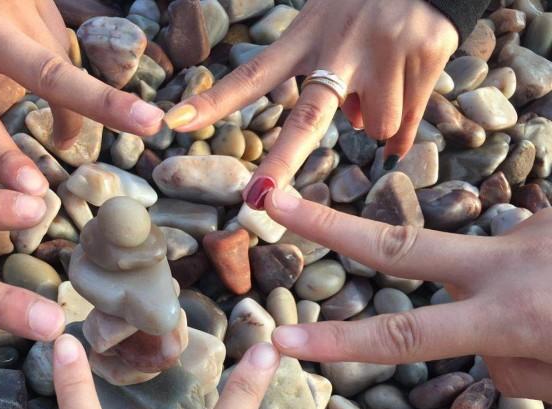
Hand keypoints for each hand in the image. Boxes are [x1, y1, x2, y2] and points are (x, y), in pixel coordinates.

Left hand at [0, 0, 163, 193]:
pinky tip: (44, 74)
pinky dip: (54, 59)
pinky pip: (54, 32)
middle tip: (153, 124)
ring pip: (59, 56)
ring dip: (70, 97)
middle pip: (53, 71)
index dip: (6, 158)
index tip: (35, 192)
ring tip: (67, 129)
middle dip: (105, 102)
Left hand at [164, 0, 457, 205]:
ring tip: (381, 82)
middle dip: (282, 162)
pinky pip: (406, 123)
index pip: (251, 75)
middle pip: (307, 118)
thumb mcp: (328, 28)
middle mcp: (342, 44)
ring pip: (373, 128)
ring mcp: (385, 49)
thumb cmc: (363, 7)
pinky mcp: (426, 53)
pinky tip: (403, 92)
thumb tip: (357, 130)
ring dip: (374, 121)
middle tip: (259, 197)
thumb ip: (328, 82)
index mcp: (306, 36)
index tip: (175, 123)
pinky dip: (401, 126)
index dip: (214, 103)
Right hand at [265, 190, 551, 401]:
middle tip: (273, 200)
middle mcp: (506, 264)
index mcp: (513, 316)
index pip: (402, 336)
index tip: (281, 340)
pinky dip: (536, 284)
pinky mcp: (548, 215)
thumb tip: (484, 341)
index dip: (336, 342)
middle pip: (394, 245)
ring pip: (481, 275)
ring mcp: (528, 231)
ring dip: (504, 301)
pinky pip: (521, 262)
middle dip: (325, 223)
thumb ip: (513, 368)